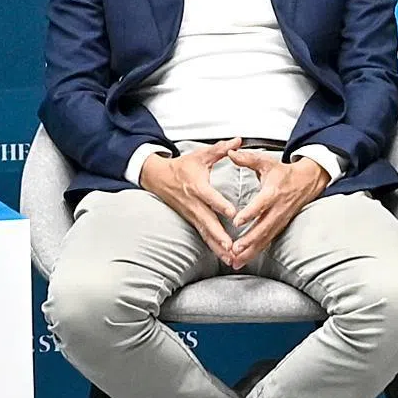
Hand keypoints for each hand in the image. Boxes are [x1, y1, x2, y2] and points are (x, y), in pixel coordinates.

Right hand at [131, 141, 252, 262]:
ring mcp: (192, 215)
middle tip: (232, 247)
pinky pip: (204, 236)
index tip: (233, 213)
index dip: (221, 205)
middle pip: (208, 222)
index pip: (210, 197)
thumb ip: (222, 149)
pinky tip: (225, 257)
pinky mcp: (192, 221)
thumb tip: (239, 141)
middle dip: (220, 236)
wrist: (159, 178)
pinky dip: (214, 247)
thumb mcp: (201, 155)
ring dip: (218, 246)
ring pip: (206, 233)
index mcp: (197, 186)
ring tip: (231, 257)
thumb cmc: (182, 166)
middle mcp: (194, 203)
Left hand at [218, 151, 330, 267]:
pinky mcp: (278, 227)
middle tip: (235, 249)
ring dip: (250, 251)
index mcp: (273, 192)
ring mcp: (279, 220)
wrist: (306, 182)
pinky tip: (242, 260)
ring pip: (264, 239)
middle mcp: (277, 209)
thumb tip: (230, 152)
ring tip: (236, 260)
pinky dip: (255, 252)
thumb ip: (247, 159)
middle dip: (249, 240)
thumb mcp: (266, 162)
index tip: (237, 221)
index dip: (250, 213)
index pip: (261, 204)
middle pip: (263, 228)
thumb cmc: (283, 173)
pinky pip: (266, 242)